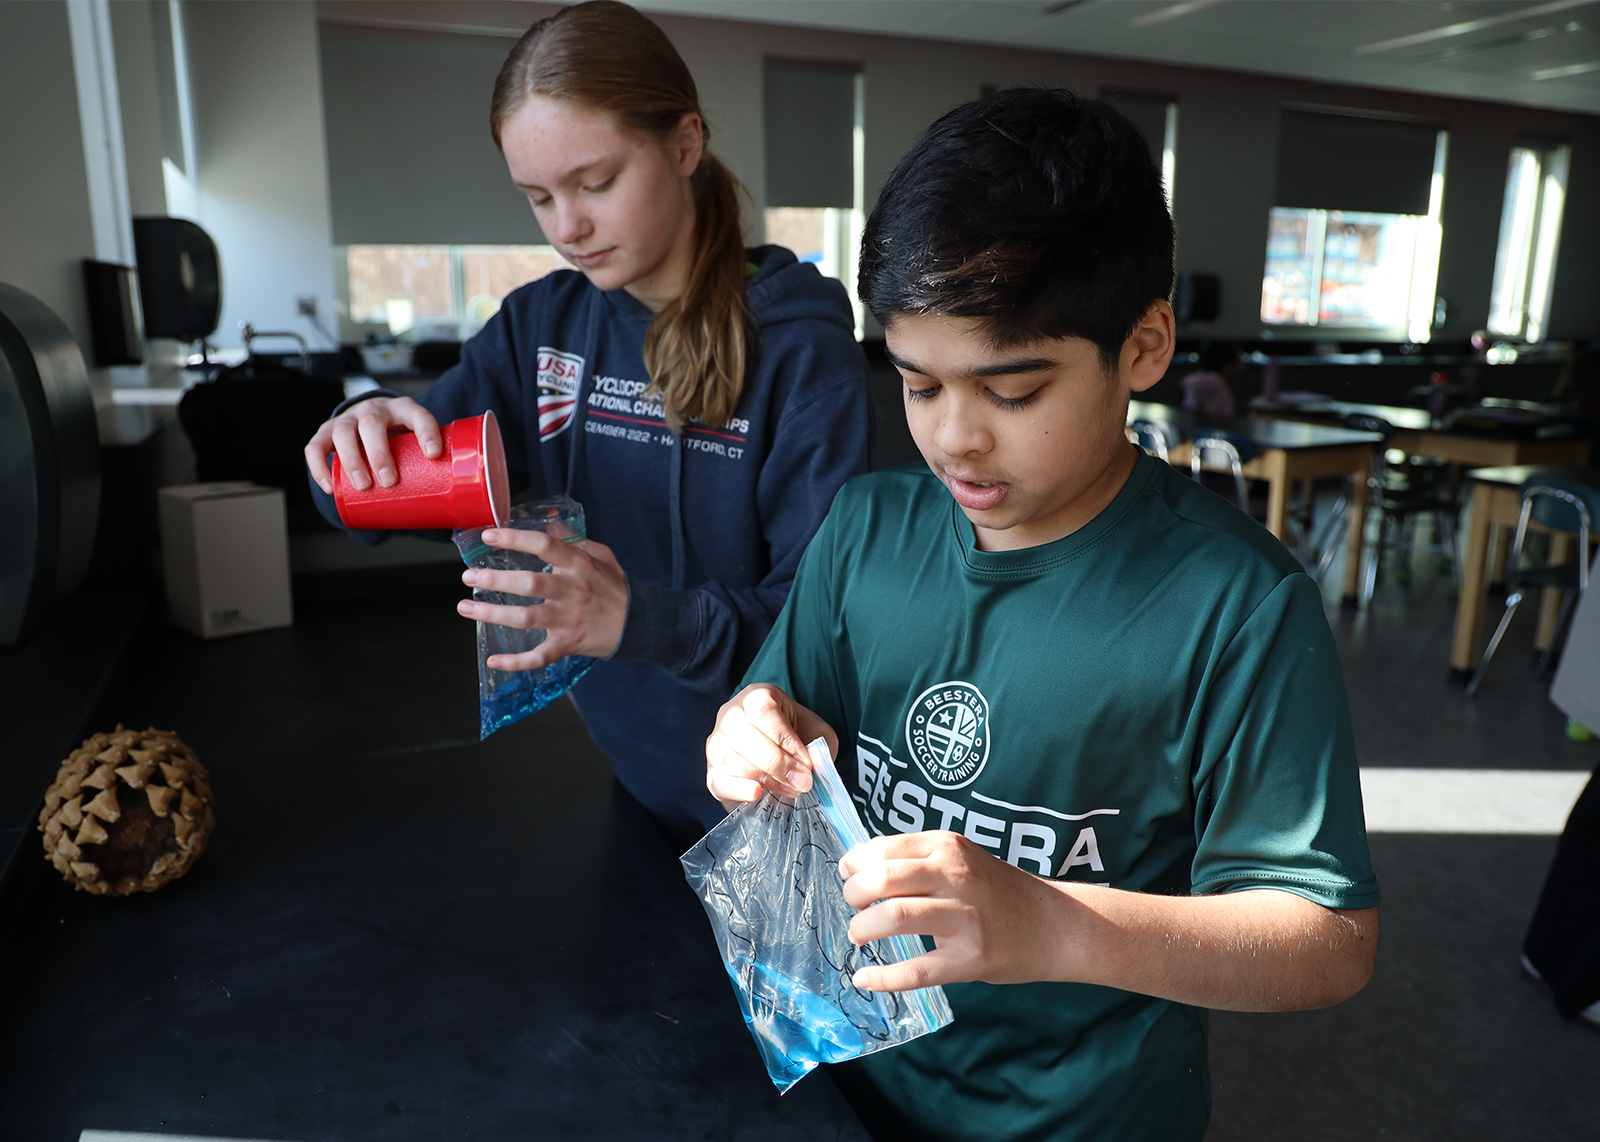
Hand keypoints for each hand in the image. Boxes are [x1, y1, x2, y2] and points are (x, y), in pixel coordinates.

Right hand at [303, 397, 441, 493]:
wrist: (368, 424)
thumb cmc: (399, 441)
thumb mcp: (416, 444)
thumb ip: (433, 466)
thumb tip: (456, 508)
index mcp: (403, 410)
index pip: (418, 415)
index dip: (427, 432)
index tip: (434, 455)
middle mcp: (374, 410)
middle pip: (372, 424)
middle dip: (379, 453)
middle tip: (388, 480)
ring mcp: (347, 419)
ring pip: (343, 433)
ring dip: (352, 460)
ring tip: (363, 486)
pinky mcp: (326, 432)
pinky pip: (316, 447)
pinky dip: (320, 467)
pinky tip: (330, 487)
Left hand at [457, 528, 627, 666]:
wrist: (640, 623)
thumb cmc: (615, 587)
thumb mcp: (600, 555)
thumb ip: (572, 538)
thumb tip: (548, 517)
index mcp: (580, 565)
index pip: (545, 546)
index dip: (515, 539)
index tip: (488, 536)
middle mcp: (573, 591)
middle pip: (530, 584)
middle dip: (496, 580)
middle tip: (469, 576)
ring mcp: (569, 620)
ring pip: (527, 618)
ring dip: (493, 615)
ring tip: (465, 608)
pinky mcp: (568, 643)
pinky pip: (540, 656)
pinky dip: (517, 663)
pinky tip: (494, 660)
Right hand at [705, 684, 837, 809]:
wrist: (784, 762)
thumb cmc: (799, 739)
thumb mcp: (816, 735)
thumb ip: (818, 746)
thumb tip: (811, 764)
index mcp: (757, 697)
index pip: (763, 712)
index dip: (786, 740)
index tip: (806, 764)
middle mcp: (730, 715)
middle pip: (743, 735)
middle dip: (776, 762)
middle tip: (801, 781)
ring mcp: (717, 744)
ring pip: (730, 759)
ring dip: (764, 778)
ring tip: (790, 789)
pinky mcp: (712, 773)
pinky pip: (719, 781)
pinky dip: (738, 790)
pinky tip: (757, 794)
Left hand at [838, 830, 1057, 991]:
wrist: (1055, 924)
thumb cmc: (998, 891)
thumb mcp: (961, 859)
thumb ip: (916, 859)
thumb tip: (856, 864)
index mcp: (948, 847)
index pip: (884, 848)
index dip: (855, 864)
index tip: (848, 875)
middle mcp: (956, 877)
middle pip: (883, 879)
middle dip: (854, 894)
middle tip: (853, 906)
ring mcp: (964, 918)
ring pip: (895, 917)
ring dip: (864, 928)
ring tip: (859, 935)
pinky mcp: (970, 958)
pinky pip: (916, 970)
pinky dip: (883, 977)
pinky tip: (865, 978)